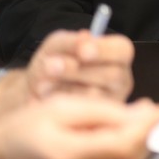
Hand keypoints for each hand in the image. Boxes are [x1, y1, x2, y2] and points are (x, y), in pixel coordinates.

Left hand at [0, 30, 136, 118]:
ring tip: (43, 83)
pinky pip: (82, 113)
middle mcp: (120, 78)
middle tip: (50, 66)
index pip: (122, 50)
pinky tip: (47, 97)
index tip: (82, 51)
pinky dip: (61, 103)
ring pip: (95, 95)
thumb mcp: (58, 45)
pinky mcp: (97, 120)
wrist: (36, 90)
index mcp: (117, 55)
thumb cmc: (53, 62)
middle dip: (78, 71)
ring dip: (65, 87)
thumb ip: (71, 41)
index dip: (104, 50)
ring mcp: (111, 101)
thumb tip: (85, 38)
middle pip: (112, 75)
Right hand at [0, 94, 158, 158]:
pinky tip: (114, 149)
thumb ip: (107, 112)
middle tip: (149, 113)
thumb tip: (145, 113)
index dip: (147, 128)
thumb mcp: (63, 106)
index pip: (122, 147)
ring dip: (136, 150)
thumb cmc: (25, 131)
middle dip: (145, 135)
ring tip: (128, 127)